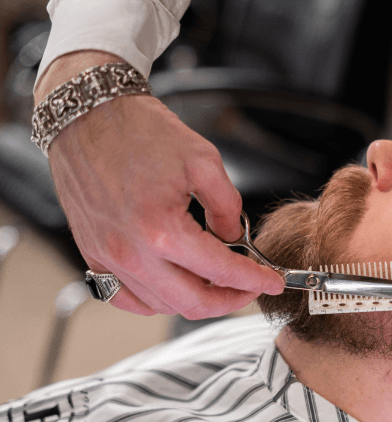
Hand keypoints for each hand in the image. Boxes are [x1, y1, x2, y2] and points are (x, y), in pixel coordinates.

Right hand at [37, 51, 283, 317]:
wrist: (88, 116)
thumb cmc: (141, 132)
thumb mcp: (204, 161)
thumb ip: (227, 206)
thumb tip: (234, 238)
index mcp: (162, 230)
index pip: (221, 271)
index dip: (255, 280)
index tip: (273, 281)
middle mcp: (131, 252)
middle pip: (193, 303)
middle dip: (231, 299)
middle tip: (250, 287)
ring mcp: (107, 257)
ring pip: (161, 305)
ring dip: (196, 300)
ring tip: (217, 282)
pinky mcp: (91, 255)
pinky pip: (125, 298)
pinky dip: (156, 300)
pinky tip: (176, 285)